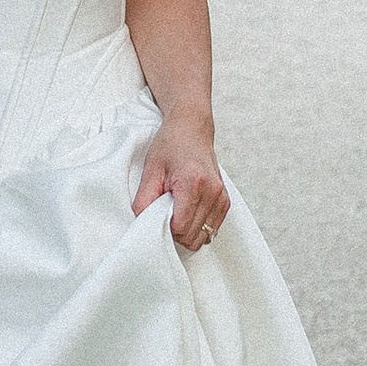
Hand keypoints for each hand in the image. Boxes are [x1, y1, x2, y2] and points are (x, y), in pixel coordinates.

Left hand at [133, 119, 228, 253]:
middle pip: (193, 237)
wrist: (191, 128)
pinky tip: (187, 213)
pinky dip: (198, 228)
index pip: (181, 228)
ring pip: (204, 237)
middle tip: (164, 215)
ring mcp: (221, 198)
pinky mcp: (225, 201)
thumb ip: (143, 199)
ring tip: (176, 212)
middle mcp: (213, 193)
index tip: (157, 217)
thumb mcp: (151, 170)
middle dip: (175, 233)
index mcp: (194, 184)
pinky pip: (212, 230)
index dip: (165, 229)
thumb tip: (141, 223)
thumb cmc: (171, 145)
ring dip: (188, 232)